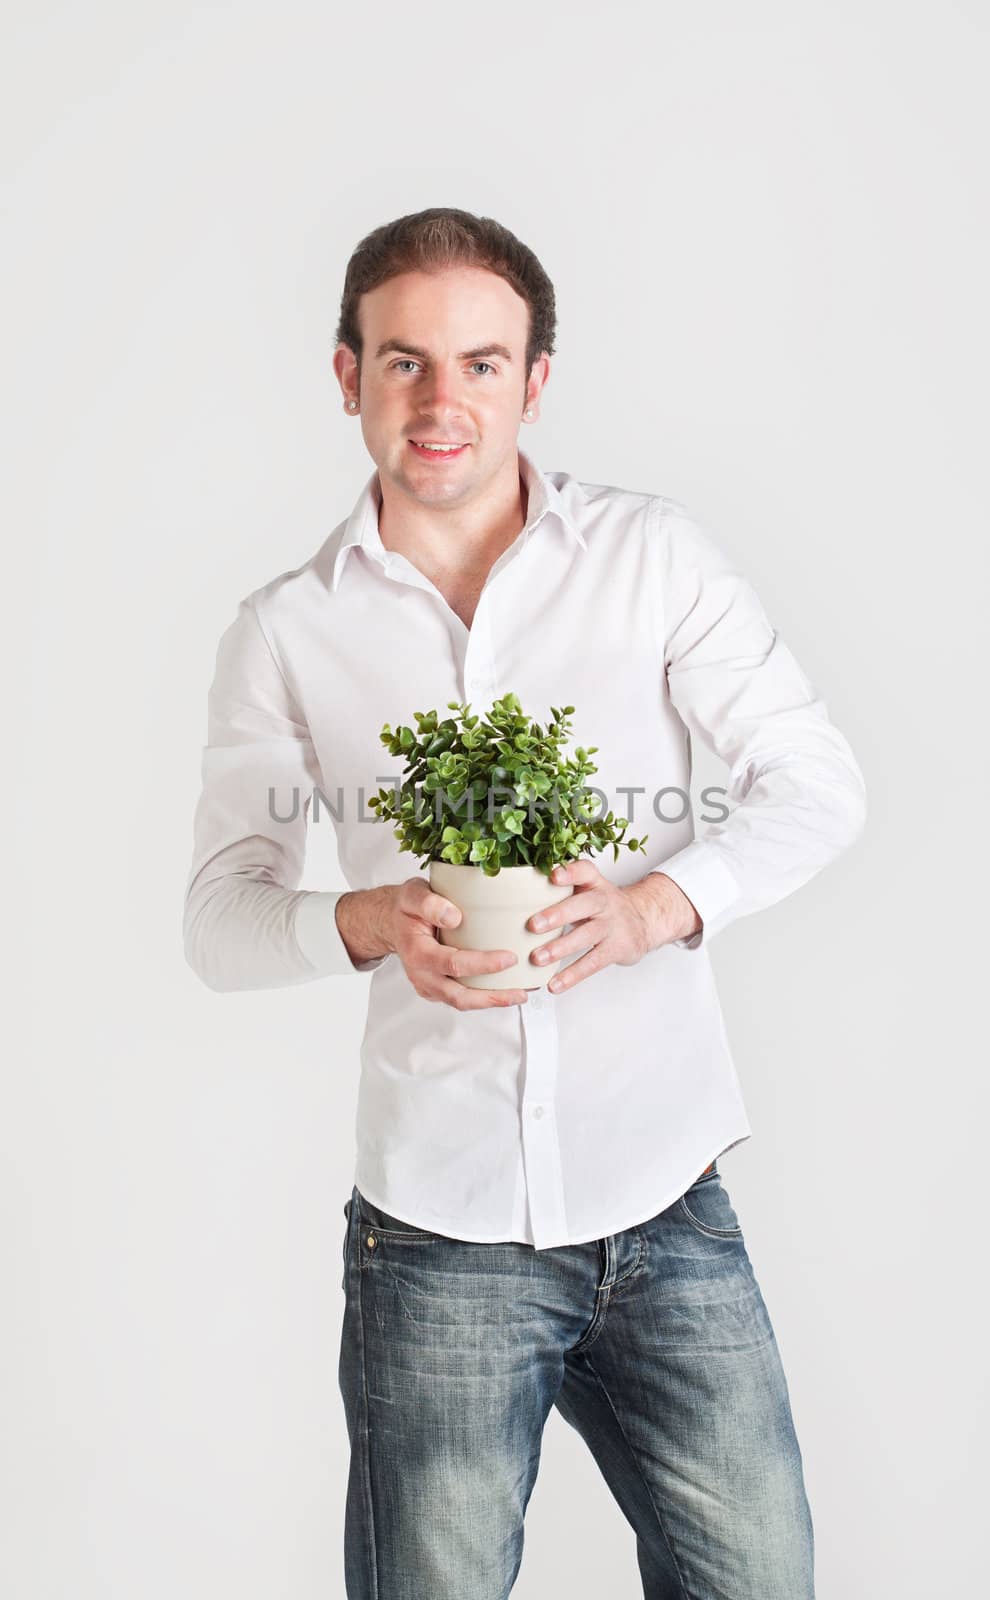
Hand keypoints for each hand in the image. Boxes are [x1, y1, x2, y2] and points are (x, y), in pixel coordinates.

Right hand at [390, 877, 529, 1009]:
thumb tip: (454, 917)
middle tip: (521, 990)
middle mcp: (421, 976)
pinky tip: (506, 989)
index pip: (453, 964)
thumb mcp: (412, 895)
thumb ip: (430, 903)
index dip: (483, 964)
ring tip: (520, 995)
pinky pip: (461, 998)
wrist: (391, 922)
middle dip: (492, 996)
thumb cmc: (406, 908)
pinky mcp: (436, 989)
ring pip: (462, 1002)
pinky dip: (484, 997)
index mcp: (417, 953)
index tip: (509, 958)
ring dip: (492, 1002)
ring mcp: (428, 986)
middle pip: (459, 996)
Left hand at [526, 860, 701, 994]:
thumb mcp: (590, 888)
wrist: (644, 920)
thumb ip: (562, 888)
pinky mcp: (616, 949)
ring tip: (537, 958)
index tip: (553, 876)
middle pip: (584, 905)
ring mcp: (612, 926)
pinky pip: (592, 963)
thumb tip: (519, 896)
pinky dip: (572, 975)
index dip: (570, 873)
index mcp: (595, 884)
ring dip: (560, 948)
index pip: (585, 871)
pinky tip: (554, 984)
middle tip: (533, 925)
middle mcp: (604, 902)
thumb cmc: (604, 905)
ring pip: (586, 936)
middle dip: (557, 915)